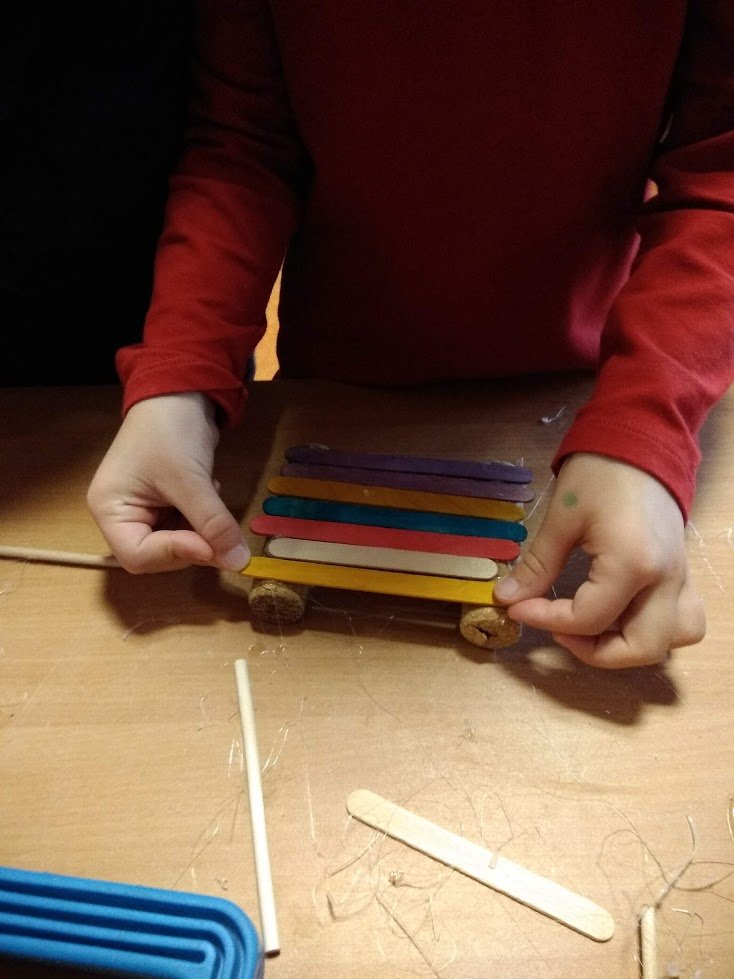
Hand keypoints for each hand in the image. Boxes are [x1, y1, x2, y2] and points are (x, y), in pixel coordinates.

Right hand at [87, 393, 249, 572]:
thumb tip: (238, 562)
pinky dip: (203, 520)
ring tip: (212, 497)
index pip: (138, 556)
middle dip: (193, 545)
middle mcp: (121, 515)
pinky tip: (210, 492)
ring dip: (202, 532)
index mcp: (110, 510)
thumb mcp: (191, 480)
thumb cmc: (171, 431)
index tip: (210, 544)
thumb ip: (213, 523)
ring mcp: (143, 510)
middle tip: (221, 529)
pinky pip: (186, 528)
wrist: (180, 391)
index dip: (176, 555)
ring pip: (178, 544)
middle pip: (158, 555)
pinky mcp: (164, 504)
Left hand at [493, 453, 705, 667]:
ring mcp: (679, 578)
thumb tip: (507, 598)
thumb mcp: (561, 519)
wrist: (640, 441)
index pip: (588, 619)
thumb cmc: (600, 472)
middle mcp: (664, 580)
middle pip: (639, 648)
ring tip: (591, 627)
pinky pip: (681, 620)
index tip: (517, 607)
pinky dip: (654, 630)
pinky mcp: (681, 573)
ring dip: (629, 647)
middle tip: (557, 628)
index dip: (545, 619)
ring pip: (670, 641)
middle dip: (592, 651)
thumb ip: (537, 565)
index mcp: (632, 564)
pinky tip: (620, 615)